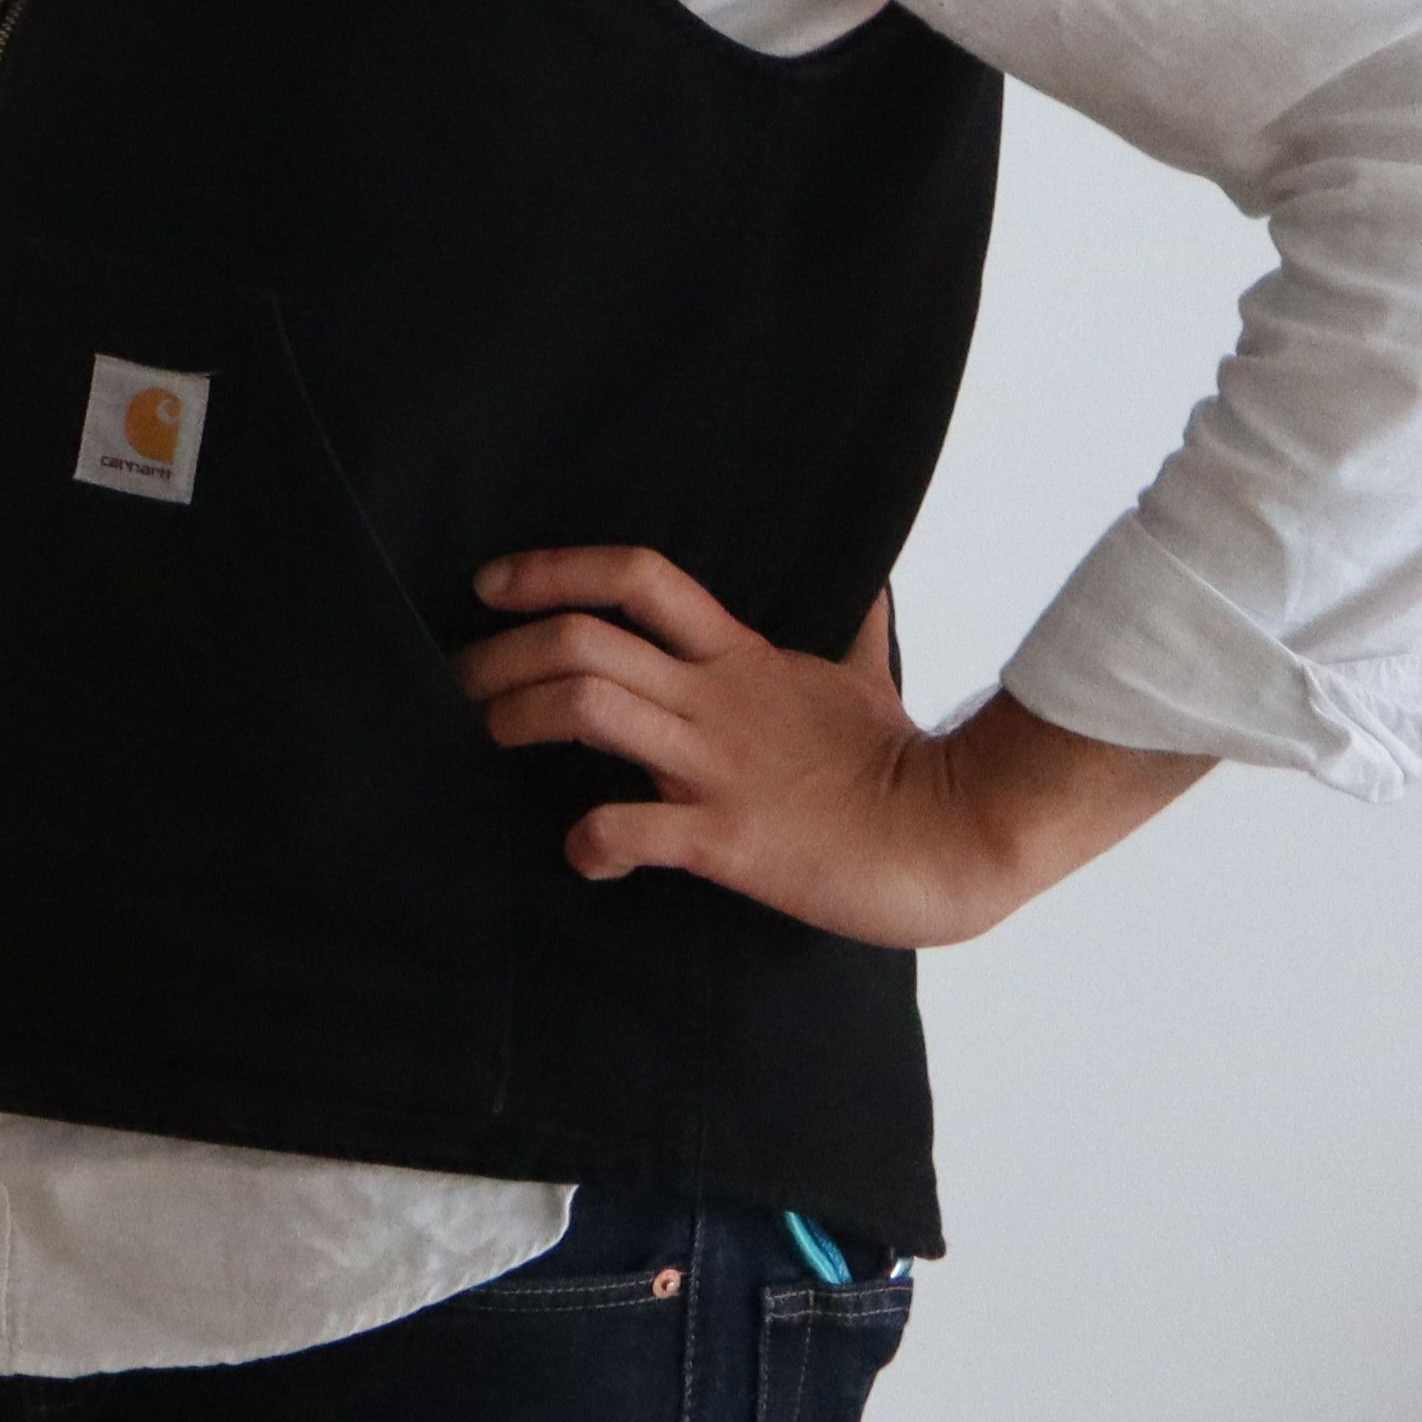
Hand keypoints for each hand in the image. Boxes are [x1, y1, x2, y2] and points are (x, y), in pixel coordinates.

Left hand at [457, 546, 1197, 949]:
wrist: (964, 837)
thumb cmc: (905, 767)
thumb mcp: (867, 681)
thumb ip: (850, 634)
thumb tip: (868, 585)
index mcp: (740, 661)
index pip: (638, 578)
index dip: (554, 570)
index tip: (492, 585)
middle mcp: (717, 701)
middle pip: (583, 639)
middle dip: (500, 655)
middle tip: (457, 685)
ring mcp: (718, 767)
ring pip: (588, 707)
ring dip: (518, 718)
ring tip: (490, 742)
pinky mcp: (729, 839)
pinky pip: (633, 829)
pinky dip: (589, 840)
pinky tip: (580, 852)